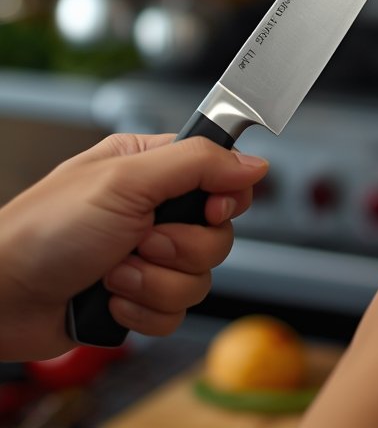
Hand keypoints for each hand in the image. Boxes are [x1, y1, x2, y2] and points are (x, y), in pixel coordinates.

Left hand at [0, 134, 266, 358]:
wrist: (0, 297)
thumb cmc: (43, 232)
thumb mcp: (125, 182)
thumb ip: (196, 164)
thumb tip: (254, 163)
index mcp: (153, 168)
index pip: (224, 177)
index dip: (224, 200)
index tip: (207, 211)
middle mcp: (155, 210)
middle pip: (219, 235)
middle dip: (180, 250)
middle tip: (139, 242)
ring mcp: (148, 257)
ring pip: (201, 278)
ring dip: (155, 284)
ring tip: (114, 273)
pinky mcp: (140, 299)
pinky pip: (177, 313)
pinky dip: (143, 313)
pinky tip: (111, 300)